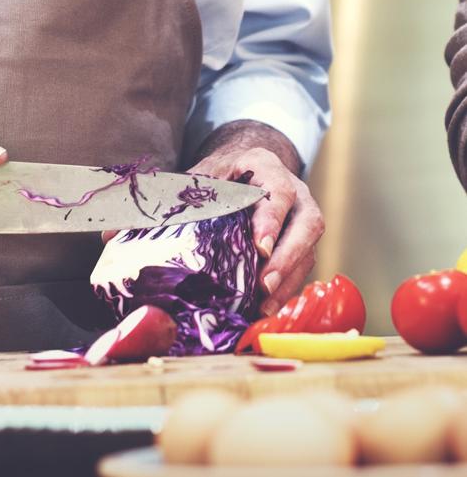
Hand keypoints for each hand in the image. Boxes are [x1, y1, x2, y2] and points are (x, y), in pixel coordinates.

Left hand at [188, 120, 324, 316]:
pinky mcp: (302, 243)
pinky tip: (265, 308)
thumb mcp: (206, 175)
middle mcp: (295, 192)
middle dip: (287, 257)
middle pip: (307, 224)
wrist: (242, 168)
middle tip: (264, 285)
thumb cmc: (220, 175)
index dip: (271, 221)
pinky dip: (285, 289)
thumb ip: (194, 194)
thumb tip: (168, 219)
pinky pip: (302, 267)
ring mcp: (303, 218)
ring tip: (265, 306)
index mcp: (267, 167)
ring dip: (287, 280)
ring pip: (308, 250)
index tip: (260, 248)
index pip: (278, 192)